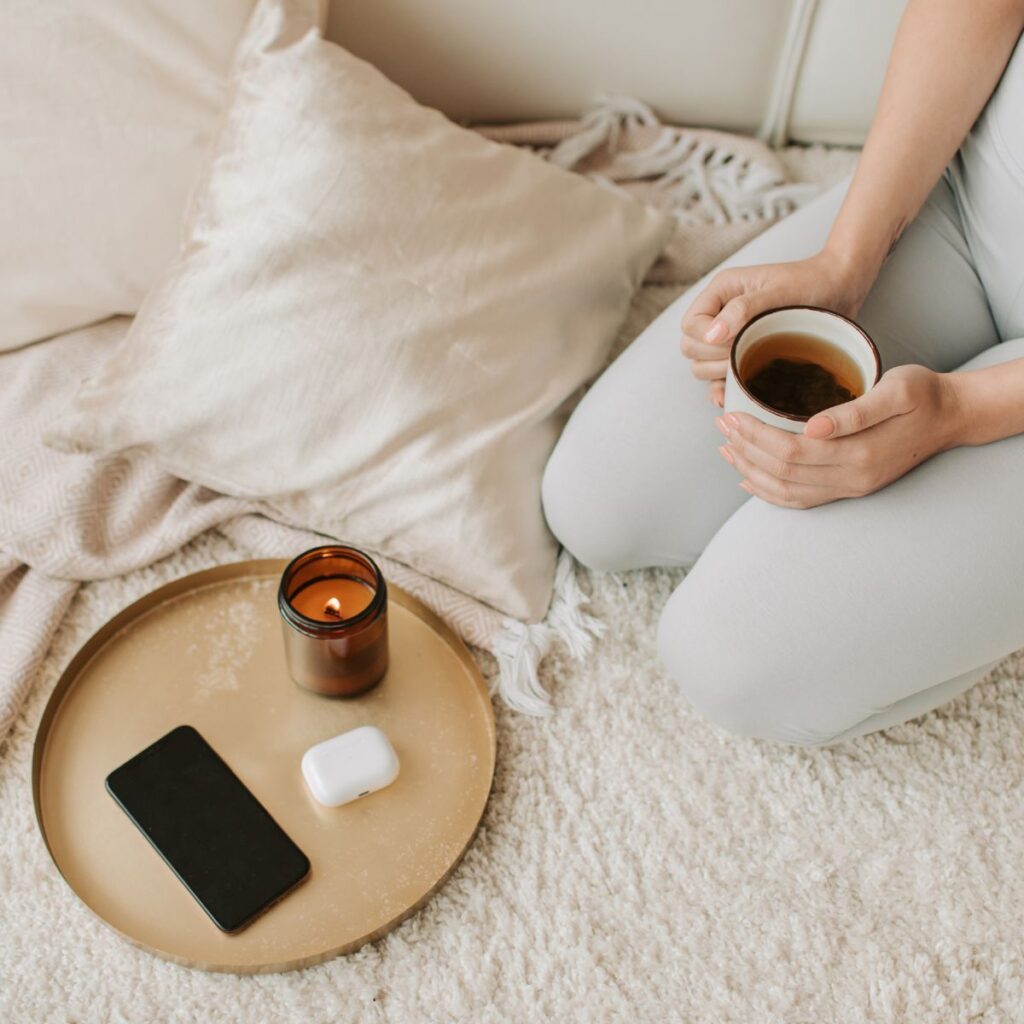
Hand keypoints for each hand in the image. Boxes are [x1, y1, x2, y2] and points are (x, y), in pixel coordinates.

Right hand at [680, 249, 870, 406]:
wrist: (839, 289)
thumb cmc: (812, 282)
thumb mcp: (779, 291)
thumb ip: (743, 310)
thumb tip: (712, 334)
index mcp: (721, 292)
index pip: (691, 325)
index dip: (706, 339)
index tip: (734, 342)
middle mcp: (719, 314)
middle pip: (691, 348)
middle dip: (712, 358)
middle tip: (742, 357)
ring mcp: (729, 337)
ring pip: (701, 365)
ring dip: (718, 374)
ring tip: (746, 371)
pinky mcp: (742, 355)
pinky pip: (719, 378)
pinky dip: (724, 389)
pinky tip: (735, 396)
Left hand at [714, 364, 964, 507]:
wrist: (952, 418)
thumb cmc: (924, 395)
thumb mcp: (898, 389)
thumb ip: (855, 410)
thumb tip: (812, 427)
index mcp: (859, 454)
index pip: (790, 451)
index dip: (754, 435)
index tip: (731, 414)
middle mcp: (851, 479)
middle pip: (781, 472)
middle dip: (745, 448)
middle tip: (722, 423)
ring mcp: (849, 489)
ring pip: (785, 491)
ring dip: (749, 470)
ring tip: (726, 446)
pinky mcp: (848, 489)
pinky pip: (799, 500)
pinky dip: (768, 491)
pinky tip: (748, 476)